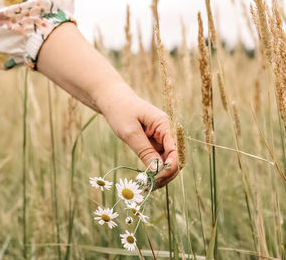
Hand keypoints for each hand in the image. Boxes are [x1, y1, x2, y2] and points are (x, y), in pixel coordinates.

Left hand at [36, 23, 177, 186]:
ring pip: (166, 161)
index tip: (154, 180)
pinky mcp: (152, 142)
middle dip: (166, 174)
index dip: (168, 168)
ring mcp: (160, 137)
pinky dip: (153, 170)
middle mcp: (165, 132)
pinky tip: (145, 179)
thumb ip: (145, 151)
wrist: (111, 98)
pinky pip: (157, 159)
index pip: (175, 152)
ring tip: (146, 186)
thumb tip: (157, 171)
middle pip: (174, 159)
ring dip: (160, 175)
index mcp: (164, 125)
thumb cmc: (119, 111)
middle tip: (149, 186)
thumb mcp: (130, 132)